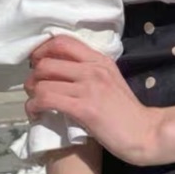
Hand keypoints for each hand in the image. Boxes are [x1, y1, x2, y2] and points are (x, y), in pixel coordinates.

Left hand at [24, 35, 164, 165]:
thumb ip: (90, 70)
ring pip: (42, 81)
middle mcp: (93, 68)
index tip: (38, 64)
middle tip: (35, 88)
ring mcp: (88, 87)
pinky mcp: (83, 108)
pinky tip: (38, 114)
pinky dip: (34, 107)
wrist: (142, 131)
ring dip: (31, 94)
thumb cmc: (125, 110)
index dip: (42, 50)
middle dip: (32, 75)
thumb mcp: (110, 79)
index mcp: (99, 59)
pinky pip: (46, 99)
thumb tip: (62, 70)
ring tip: (36, 104)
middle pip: (47, 60)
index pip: (63, 41)